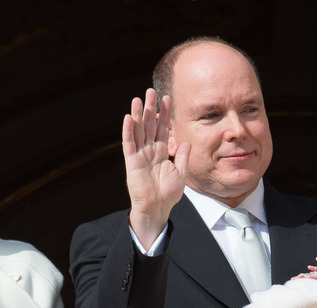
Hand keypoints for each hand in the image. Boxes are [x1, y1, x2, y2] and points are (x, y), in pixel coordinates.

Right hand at [123, 88, 189, 248]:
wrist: (157, 208)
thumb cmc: (168, 194)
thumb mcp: (181, 172)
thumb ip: (183, 156)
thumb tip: (187, 141)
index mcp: (161, 152)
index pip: (163, 128)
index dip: (165, 114)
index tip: (168, 99)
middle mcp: (149, 150)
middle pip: (149, 125)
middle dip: (151, 108)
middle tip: (151, 91)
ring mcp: (140, 155)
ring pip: (138, 131)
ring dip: (138, 115)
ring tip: (138, 98)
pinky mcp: (132, 162)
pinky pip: (129, 144)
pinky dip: (128, 131)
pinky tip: (129, 118)